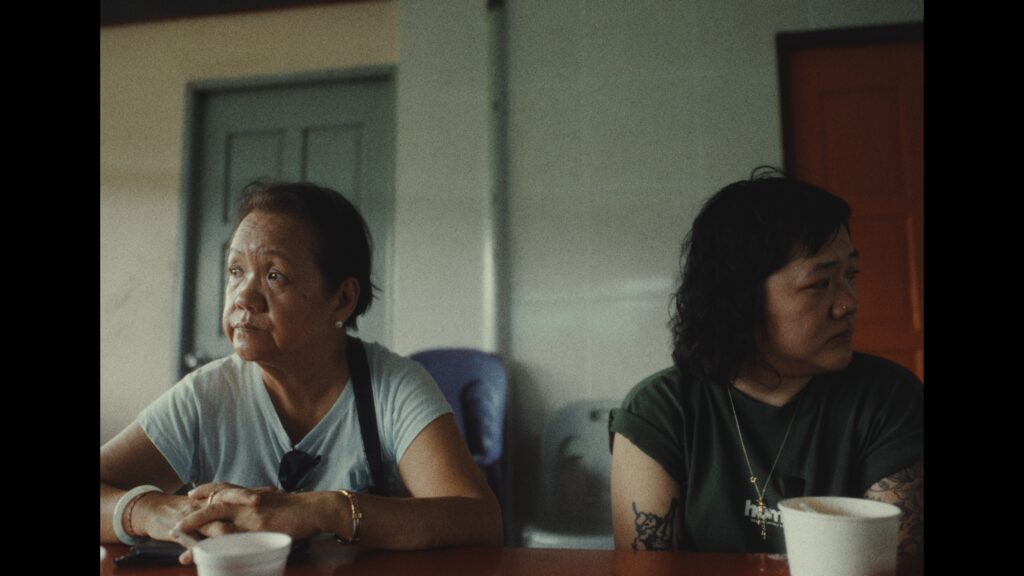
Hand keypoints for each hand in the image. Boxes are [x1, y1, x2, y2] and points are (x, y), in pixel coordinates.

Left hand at [172, 489, 325, 563]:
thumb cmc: (297, 505)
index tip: (190, 494)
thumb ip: (258, 501)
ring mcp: (251, 515)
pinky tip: (210, 559)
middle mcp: (247, 501)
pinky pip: (235, 541)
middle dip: (193, 518)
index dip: (205, 490)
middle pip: (213, 505)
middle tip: (175, 528)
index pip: (223, 487)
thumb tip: (252, 504)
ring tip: (185, 552)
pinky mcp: (259, 529)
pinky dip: (220, 551)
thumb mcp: (273, 497)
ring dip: (200, 539)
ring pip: (218, 525)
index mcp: (250, 493)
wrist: (314, 508)